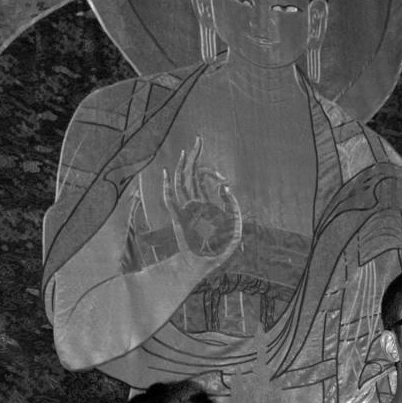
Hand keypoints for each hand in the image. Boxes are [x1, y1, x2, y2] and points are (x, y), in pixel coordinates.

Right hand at [163, 137, 241, 265]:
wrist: (205, 263)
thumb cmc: (219, 248)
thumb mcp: (234, 226)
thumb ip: (232, 206)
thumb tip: (226, 186)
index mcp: (205, 204)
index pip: (205, 180)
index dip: (212, 173)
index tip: (222, 179)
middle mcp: (194, 204)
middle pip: (192, 175)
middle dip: (195, 156)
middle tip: (198, 139)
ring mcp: (185, 210)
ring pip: (182, 182)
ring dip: (184, 165)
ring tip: (186, 149)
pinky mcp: (178, 218)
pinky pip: (170, 199)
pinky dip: (166, 185)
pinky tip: (167, 171)